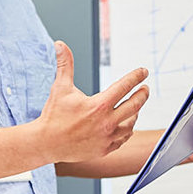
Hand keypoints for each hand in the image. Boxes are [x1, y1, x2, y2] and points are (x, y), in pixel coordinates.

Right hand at [39, 41, 148, 163]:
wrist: (47, 143)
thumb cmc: (53, 115)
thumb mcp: (60, 87)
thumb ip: (65, 65)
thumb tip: (60, 45)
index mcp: (99, 105)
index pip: (125, 86)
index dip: (136, 76)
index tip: (143, 72)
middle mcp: (107, 122)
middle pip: (135, 105)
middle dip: (143, 94)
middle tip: (145, 88)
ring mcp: (107, 137)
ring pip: (131, 123)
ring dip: (135, 113)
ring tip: (135, 107)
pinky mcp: (105, 149)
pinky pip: (123, 138)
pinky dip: (127, 130)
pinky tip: (126, 125)